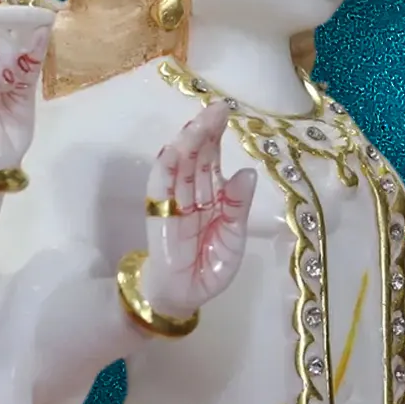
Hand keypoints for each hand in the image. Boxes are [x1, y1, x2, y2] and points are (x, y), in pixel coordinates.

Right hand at [141, 102, 256, 317]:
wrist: (185, 294)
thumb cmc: (209, 267)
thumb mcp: (233, 237)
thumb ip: (237, 206)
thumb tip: (246, 172)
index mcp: (213, 198)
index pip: (212, 162)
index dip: (216, 138)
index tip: (224, 113)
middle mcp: (192, 194)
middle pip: (196, 157)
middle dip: (205, 132)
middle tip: (216, 109)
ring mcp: (174, 203)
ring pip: (179, 166)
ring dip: (188, 143)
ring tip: (200, 123)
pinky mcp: (158, 214)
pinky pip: (160, 186)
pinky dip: (166, 166)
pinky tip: (175, 147)